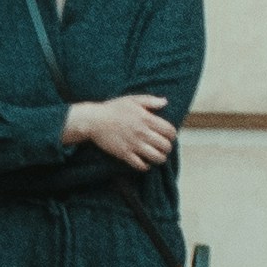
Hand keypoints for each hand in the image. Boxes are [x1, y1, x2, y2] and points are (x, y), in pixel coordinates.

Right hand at [65, 91, 180, 172]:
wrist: (94, 120)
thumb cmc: (113, 108)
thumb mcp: (132, 100)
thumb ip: (150, 101)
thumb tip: (165, 102)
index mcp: (146, 119)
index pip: (169, 131)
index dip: (172, 135)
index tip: (168, 136)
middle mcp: (142, 132)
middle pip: (165, 146)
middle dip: (167, 148)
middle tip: (163, 147)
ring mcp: (133, 144)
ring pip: (156, 157)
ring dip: (160, 158)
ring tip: (157, 156)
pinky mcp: (124, 154)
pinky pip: (140, 165)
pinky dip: (145, 166)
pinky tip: (144, 162)